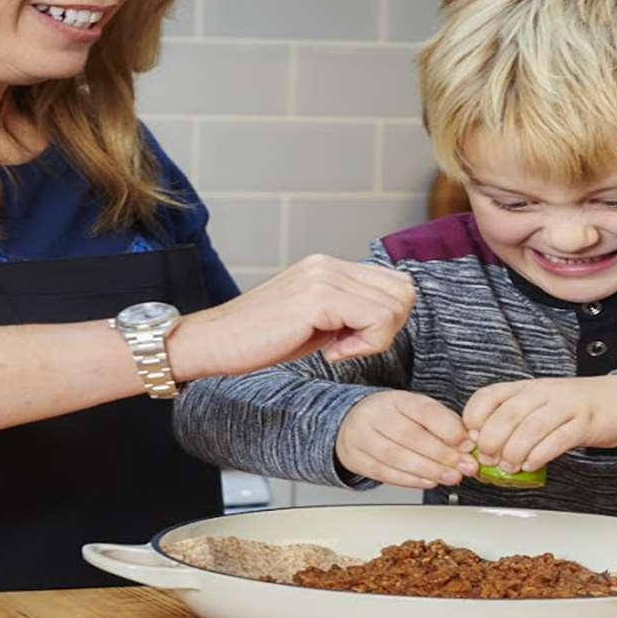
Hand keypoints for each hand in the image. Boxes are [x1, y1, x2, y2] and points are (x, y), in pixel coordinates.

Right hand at [167, 255, 414, 380]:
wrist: (213, 342)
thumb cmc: (259, 339)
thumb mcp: (314, 321)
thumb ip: (347, 311)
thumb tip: (387, 318)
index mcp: (329, 266)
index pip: (394, 283)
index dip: (385, 318)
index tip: (353, 339)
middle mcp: (329, 264)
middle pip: (403, 291)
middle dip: (387, 327)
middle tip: (349, 346)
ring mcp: (324, 277)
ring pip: (394, 307)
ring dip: (374, 339)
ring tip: (336, 348)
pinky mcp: (319, 298)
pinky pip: (376, 321)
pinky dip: (364, 346)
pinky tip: (329, 353)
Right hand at [337, 391, 475, 489]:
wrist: (353, 424)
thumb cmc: (394, 419)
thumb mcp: (418, 412)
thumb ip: (444, 424)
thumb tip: (468, 443)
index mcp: (396, 399)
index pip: (423, 410)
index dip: (448, 428)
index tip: (467, 443)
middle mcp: (376, 415)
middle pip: (410, 436)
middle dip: (442, 454)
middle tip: (464, 466)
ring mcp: (362, 437)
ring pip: (396, 456)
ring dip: (429, 470)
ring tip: (451, 477)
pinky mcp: (356, 459)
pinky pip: (384, 473)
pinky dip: (410, 480)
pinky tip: (429, 481)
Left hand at [462, 376, 616, 474]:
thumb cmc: (577, 407)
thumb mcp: (540, 405)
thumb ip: (514, 422)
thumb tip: (484, 448)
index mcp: (526, 388)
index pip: (489, 396)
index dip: (474, 418)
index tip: (471, 439)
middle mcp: (543, 393)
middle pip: (507, 415)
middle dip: (491, 441)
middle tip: (487, 459)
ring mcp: (565, 406)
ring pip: (530, 428)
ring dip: (514, 451)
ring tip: (508, 466)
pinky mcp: (584, 423)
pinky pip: (557, 439)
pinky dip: (540, 455)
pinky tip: (531, 465)